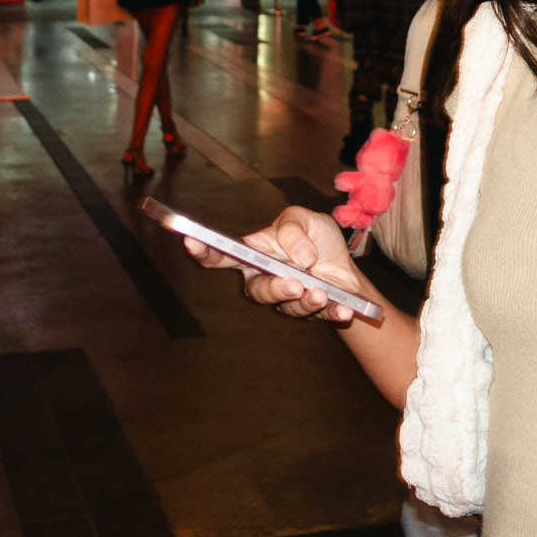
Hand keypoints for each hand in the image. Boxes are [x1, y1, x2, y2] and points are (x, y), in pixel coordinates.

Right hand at [182, 207, 370, 322]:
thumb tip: (298, 255)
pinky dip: (332, 312)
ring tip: (322, 293)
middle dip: (275, 289)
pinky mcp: (310, 313)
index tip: (190, 242)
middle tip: (295, 284)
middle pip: (256, 291)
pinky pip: (318, 316)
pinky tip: (343, 310)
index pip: (222, 255)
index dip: (204, 251)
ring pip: (286, 306)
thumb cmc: (316, 238)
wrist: (346, 264)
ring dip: (306, 301)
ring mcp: (285, 299)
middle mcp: (264, 279)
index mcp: (254, 253)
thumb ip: (294, 230)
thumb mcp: (307, 219)